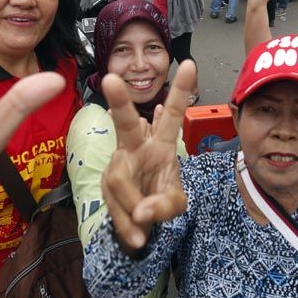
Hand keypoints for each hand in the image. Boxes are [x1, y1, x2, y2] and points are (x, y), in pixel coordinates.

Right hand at [100, 61, 195, 253]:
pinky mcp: (107, 188)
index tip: (191, 64)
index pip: (173, 116)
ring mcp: (118, 167)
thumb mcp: (175, 203)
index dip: (181, 91)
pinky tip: (138, 233)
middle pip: (127, 125)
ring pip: (120, 184)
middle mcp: (135, 149)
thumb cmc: (158, 201)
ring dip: (134, 209)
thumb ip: (165, 206)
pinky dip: (128, 225)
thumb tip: (142, 213)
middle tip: (111, 80)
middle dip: (121, 103)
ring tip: (145, 223)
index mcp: (159, 145)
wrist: (137, 224)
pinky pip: (117, 206)